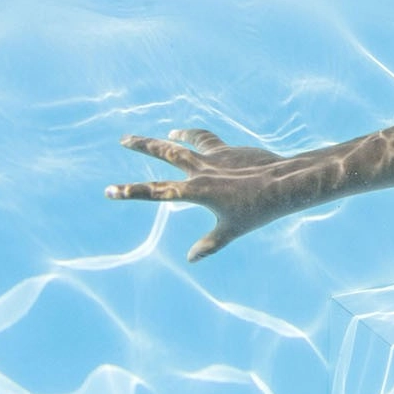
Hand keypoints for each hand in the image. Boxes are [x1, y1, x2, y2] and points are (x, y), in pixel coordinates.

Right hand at [106, 129, 298, 261]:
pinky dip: (194, 137)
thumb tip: (190, 258)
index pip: (156, 192)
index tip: (108, 190)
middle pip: (166, 154)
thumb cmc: (258, 211)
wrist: (284, 185)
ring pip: (185, 142)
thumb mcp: (231, 231)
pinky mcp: (229, 149)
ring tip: (157, 136)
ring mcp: (216, 157)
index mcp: (197, 191)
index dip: (130, 192)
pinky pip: (206, 140)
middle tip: (123, 139)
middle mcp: (202, 170)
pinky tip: (186, 136)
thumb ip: (209, 244)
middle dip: (143, 146)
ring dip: (167, 138)